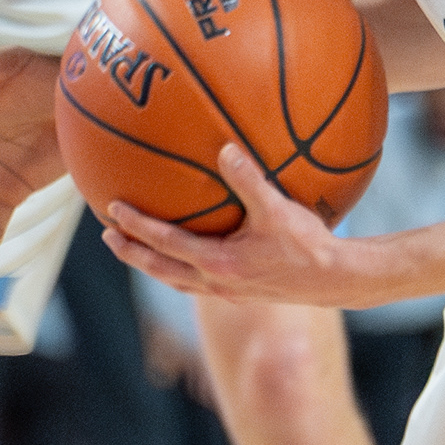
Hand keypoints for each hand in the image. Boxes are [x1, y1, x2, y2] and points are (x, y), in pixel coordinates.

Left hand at [98, 145, 375, 306]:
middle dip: (132, 253)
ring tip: (137, 251)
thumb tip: (225, 150)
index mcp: (217, 262)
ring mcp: (227, 292)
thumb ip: (249, 179)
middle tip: (108, 238)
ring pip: (177, 281)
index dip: (136, 227)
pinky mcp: (242, 294)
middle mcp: (215, 282)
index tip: (112, 212)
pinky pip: (197, 284)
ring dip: (153, 265)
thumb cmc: (309, 246)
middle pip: (161, 269)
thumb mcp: (278, 209)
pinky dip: (180, 271)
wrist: (336, 281)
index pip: (164, 243)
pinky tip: (187, 260)